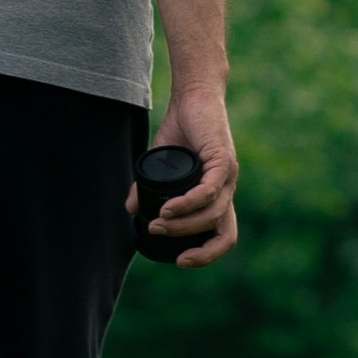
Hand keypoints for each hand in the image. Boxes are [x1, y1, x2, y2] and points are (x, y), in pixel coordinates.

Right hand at [144, 86, 240, 264]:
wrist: (192, 96)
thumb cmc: (180, 129)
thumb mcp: (160, 165)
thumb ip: (147, 187)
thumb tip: (129, 210)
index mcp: (217, 196)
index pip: (222, 235)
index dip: (206, 254)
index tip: (180, 260)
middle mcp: (227, 190)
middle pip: (226, 234)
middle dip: (203, 253)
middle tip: (175, 256)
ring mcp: (228, 176)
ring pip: (212, 214)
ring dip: (184, 225)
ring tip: (158, 224)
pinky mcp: (223, 160)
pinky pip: (209, 190)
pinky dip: (189, 203)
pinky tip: (169, 208)